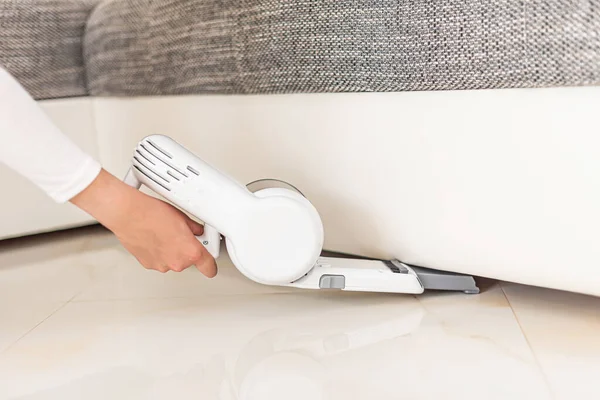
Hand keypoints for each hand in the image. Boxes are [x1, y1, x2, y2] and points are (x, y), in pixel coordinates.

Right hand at [70, 169, 216, 275]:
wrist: (128, 214)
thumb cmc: (152, 214)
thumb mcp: (182, 217)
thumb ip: (195, 229)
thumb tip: (198, 231)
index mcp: (190, 252)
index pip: (209, 268)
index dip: (211, 265)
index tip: (211, 263)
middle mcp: (177, 263)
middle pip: (189, 260)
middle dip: (187, 249)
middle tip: (181, 234)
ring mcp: (162, 265)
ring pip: (173, 260)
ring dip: (172, 250)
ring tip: (164, 232)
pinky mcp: (148, 264)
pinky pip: (159, 259)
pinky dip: (159, 251)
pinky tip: (154, 237)